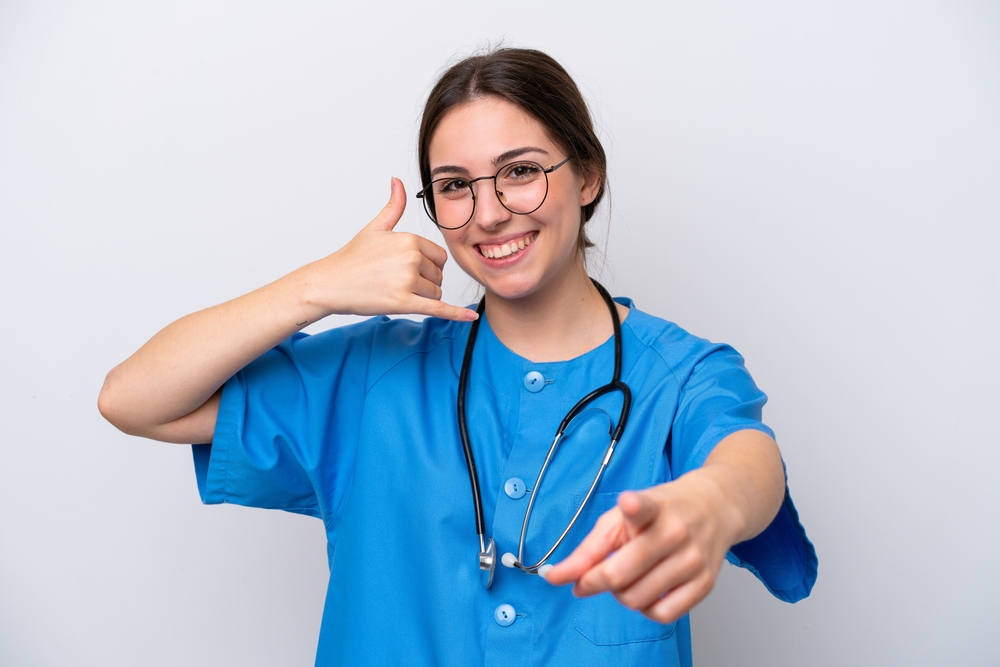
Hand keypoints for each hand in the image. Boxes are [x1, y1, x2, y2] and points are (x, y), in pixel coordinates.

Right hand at [299, 178, 477, 321]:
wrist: (330, 283)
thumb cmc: (352, 258)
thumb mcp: (375, 227)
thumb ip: (393, 206)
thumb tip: (397, 180)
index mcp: (409, 239)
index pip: (439, 257)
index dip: (428, 266)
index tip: (408, 268)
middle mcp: (411, 258)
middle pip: (439, 275)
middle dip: (426, 281)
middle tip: (398, 281)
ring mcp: (407, 281)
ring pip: (435, 293)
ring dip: (422, 297)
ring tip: (396, 291)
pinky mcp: (403, 303)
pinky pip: (437, 309)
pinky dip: (455, 314)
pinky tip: (470, 316)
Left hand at [543, 473, 738, 623]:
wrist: (714, 508)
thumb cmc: (661, 512)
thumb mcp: (621, 518)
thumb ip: (588, 549)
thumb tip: (556, 578)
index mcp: (652, 508)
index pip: (643, 507)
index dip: (634, 506)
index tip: (628, 502)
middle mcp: (675, 531)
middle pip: (621, 573)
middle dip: (595, 581)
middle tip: (593, 576)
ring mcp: (692, 559)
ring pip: (637, 598)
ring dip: (620, 595)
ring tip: (627, 577)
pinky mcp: (705, 583)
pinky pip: (663, 614)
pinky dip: (646, 609)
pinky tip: (647, 590)